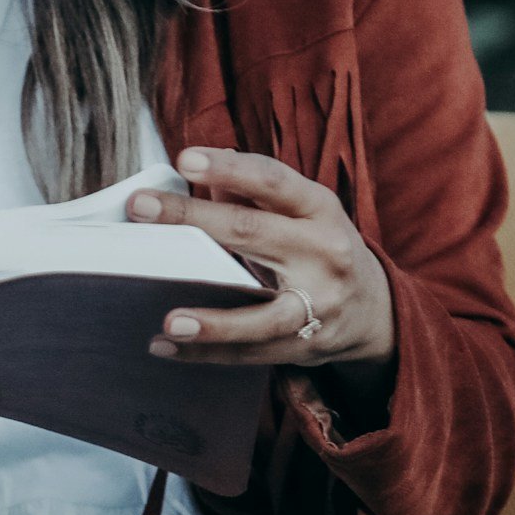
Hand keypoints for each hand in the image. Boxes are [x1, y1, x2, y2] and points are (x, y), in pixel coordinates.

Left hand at [125, 146, 396, 368]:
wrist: (374, 310)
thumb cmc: (321, 247)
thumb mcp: (303, 212)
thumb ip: (254, 193)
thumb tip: (202, 172)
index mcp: (320, 209)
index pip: (273, 181)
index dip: (230, 168)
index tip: (186, 160)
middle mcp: (324, 253)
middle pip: (252, 233)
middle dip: (192, 220)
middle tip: (140, 208)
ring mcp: (317, 305)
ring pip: (263, 316)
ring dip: (214, 323)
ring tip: (170, 322)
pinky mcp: (305, 345)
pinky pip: (250, 353)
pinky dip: (205, 354)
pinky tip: (165, 347)